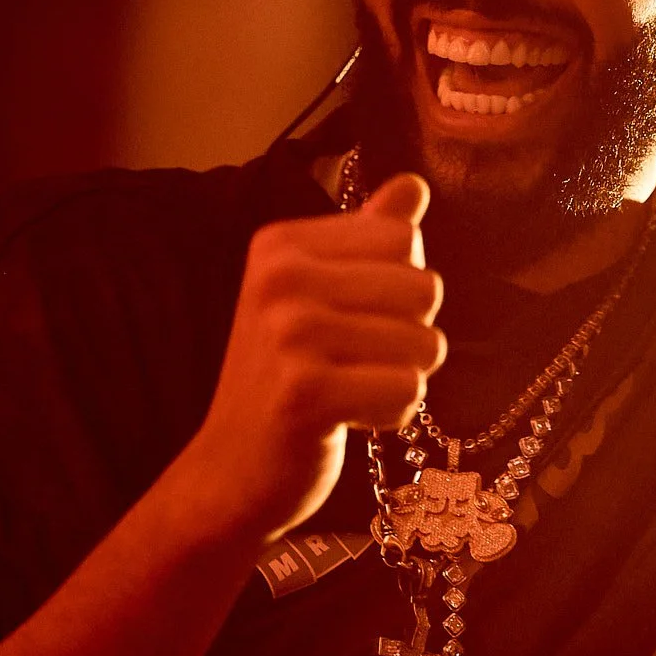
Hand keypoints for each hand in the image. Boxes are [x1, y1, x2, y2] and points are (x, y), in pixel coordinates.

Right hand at [185, 174, 444, 542]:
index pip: (403, 237)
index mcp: (281, 244)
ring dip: (403, 378)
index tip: (349, 321)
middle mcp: (280, 278)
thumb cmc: (284, 381)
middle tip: (352, 364)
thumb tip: (413, 184)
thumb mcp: (314, 297)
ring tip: (350, 391)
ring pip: (426, 342)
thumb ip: (367, 238)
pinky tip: (348, 420)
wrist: (229, 471)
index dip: (398, 287)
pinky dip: (393, 415)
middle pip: (424, 286)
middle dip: (409, 336)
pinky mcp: (305, 392)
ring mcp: (289, 334)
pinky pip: (408, 389)